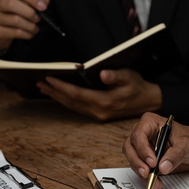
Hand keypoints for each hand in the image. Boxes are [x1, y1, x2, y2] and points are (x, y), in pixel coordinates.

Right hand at [0, 0, 49, 52]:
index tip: (43, 6)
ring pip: (15, 20)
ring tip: (35, 28)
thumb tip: (44, 0)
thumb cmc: (11, 15)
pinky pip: (15, 32)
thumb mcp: (21, 4)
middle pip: (13, 4)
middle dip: (29, 12)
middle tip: (38, 19)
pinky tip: (30, 34)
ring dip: (30, 25)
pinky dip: (27, 34)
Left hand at [36, 69, 161, 120]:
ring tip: (45, 88)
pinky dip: (66, 101)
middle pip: (71, 102)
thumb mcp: (129, 76)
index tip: (49, 78)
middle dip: (55, 92)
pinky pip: (78, 108)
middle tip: (40, 83)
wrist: (149, 101)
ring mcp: (98, 115)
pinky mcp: (98, 115)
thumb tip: (102, 74)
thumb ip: (115, 75)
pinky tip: (59, 95)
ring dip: (58, 97)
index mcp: (105, 101)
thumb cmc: (138, 86)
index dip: (62, 86)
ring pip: (73, 106)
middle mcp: (99, 111)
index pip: (77, 94)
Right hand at [122, 113, 188, 188]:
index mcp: (150, 122)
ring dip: (141, 172)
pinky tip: (155, 182)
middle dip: (137, 162)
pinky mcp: (143, 158)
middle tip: (147, 173)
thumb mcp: (187, 144)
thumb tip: (163, 167)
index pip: (139, 134)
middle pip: (130, 147)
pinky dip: (145, 177)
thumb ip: (176, 154)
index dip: (143, 149)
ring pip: (132, 159)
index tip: (152, 162)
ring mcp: (141, 146)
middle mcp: (142, 133)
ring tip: (154, 181)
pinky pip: (139, 168)